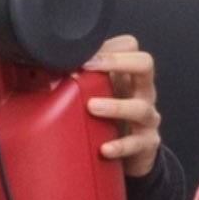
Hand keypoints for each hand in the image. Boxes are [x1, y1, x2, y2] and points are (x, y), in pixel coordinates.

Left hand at [86, 35, 161, 176]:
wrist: (134, 152)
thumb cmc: (114, 117)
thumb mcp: (101, 95)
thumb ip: (84, 81)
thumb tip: (50, 72)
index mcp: (130, 76)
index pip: (130, 47)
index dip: (109, 47)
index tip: (85, 55)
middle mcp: (143, 92)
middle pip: (145, 64)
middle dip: (117, 62)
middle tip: (88, 67)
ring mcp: (148, 117)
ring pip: (139, 106)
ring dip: (115, 106)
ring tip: (92, 107)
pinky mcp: (148, 142)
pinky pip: (137, 143)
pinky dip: (121, 145)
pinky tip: (105, 148)